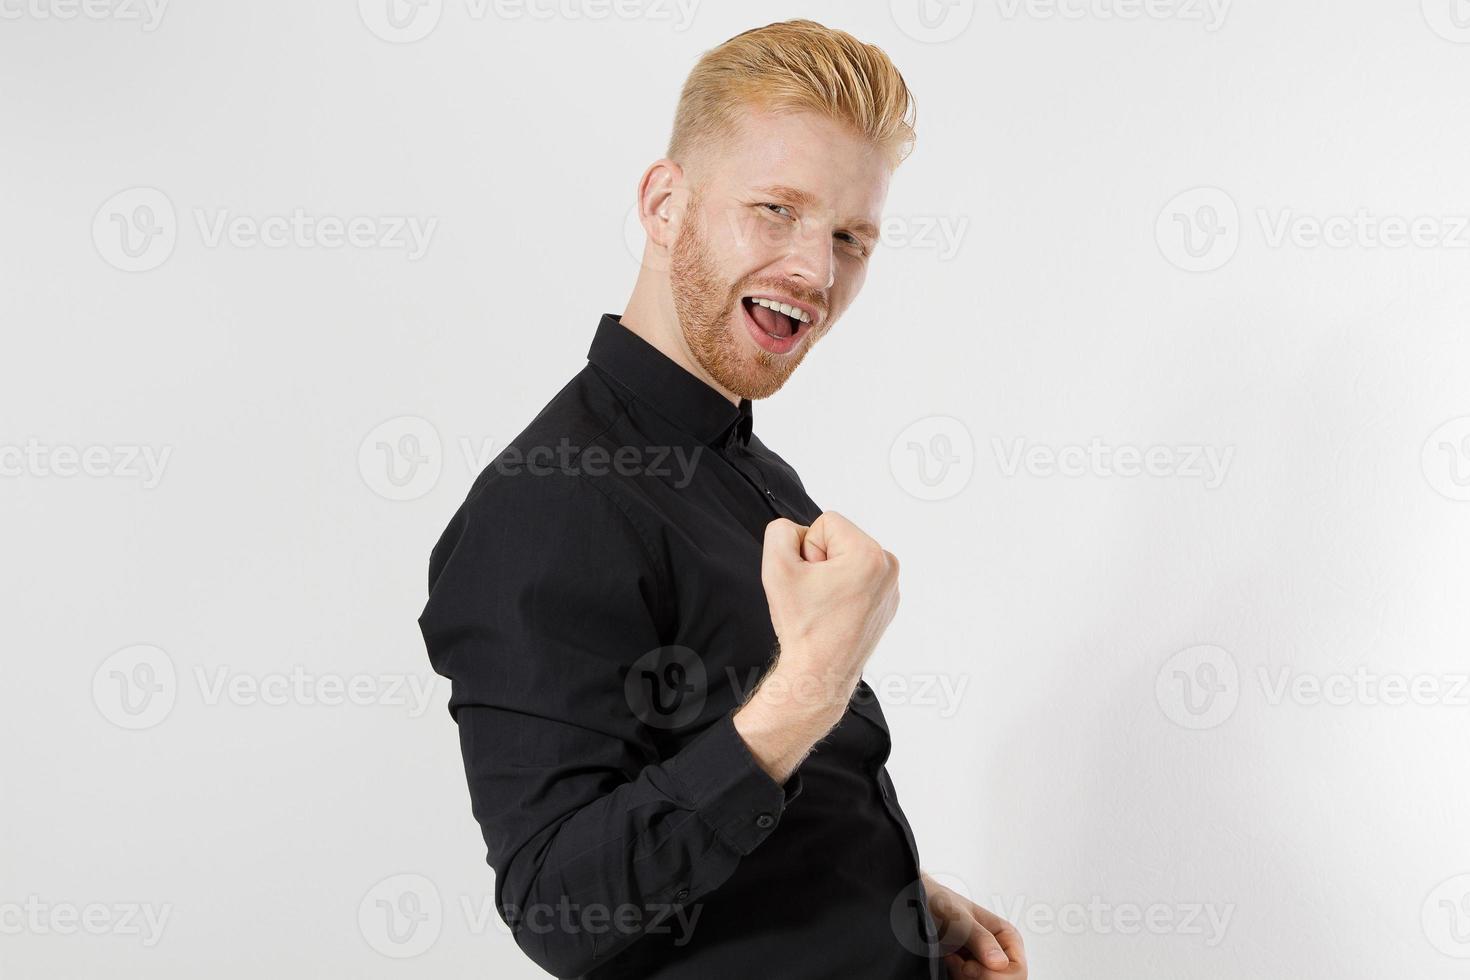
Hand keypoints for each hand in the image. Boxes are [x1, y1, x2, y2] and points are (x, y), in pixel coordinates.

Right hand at [759, 512, 900, 705]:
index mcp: (870, 554)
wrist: (820, 673)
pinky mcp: (887, 601)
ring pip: (847, 557)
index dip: (807, 549)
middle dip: (820, 560)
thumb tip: (795, 531)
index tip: (810, 579)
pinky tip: (835, 613)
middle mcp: (888, 567)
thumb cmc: (804, 627)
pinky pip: (857, 578)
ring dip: (830, 574)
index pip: (825, 521)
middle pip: (839, 538)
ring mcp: (891, 586)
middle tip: (815, 594)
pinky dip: (843, 589)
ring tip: (825, 604)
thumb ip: (779, 532)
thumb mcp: (776, 568)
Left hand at [922, 874, 1027, 979]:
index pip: (1017, 973)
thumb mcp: (960, 920)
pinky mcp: (971, 975)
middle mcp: (1001, 954)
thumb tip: (1000, 963)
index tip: (968, 966)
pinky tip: (948, 964)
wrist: (918, 906)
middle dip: (977, 978)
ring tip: (950, 958)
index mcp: (1008, 939)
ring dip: (963, 978)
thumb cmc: (941, 905)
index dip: (993, 976)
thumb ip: (981, 939)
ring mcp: (985, 966)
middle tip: (956, 960)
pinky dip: (957, 979)